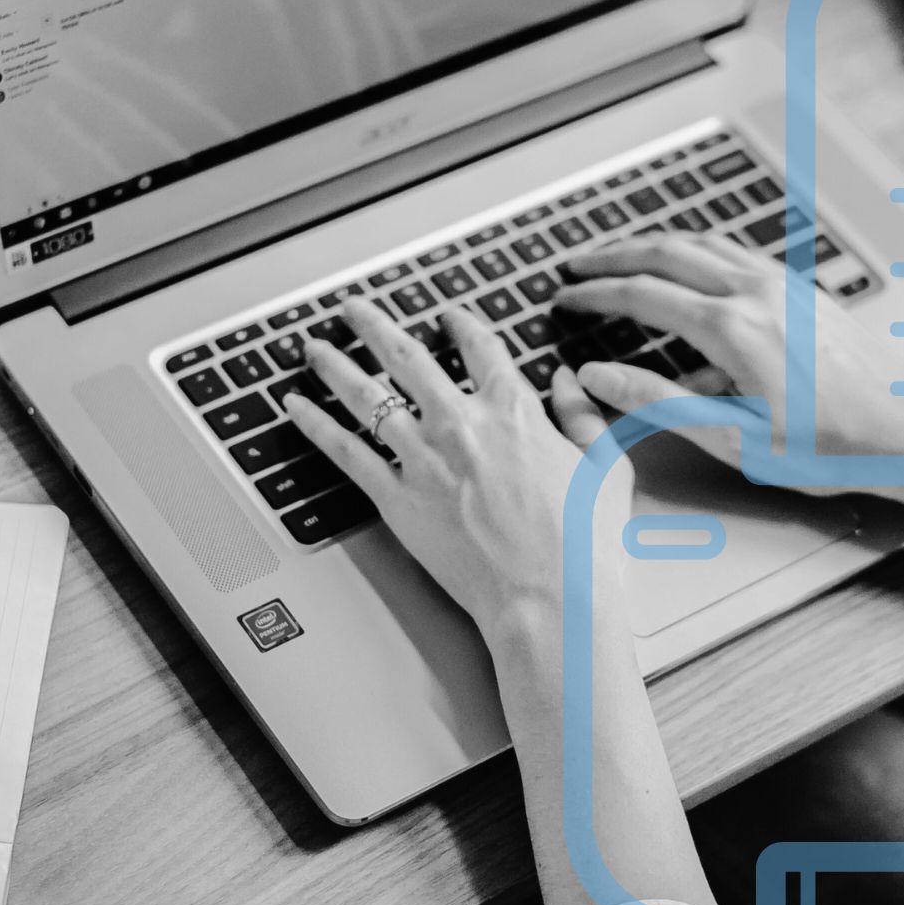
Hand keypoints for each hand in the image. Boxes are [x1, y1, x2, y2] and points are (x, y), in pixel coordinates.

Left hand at [280, 301, 630, 635]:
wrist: (548, 596)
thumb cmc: (584, 543)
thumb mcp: (606, 465)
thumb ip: (583, 415)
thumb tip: (569, 381)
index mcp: (513, 411)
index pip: (479, 348)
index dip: (460, 325)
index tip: (447, 316)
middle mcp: (460, 424)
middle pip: (407, 358)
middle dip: (375, 326)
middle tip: (354, 308)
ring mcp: (423, 459)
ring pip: (367, 396)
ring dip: (336, 364)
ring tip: (315, 347)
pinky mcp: (396, 499)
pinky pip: (346, 452)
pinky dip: (317, 424)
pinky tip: (297, 406)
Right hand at [555, 234, 903, 494]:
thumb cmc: (832, 446)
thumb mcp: (733, 439)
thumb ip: (659, 404)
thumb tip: (600, 377)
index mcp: (733, 329)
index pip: (642, 294)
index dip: (595, 294)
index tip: (565, 297)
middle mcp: (758, 293)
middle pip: (668, 251)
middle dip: (614, 254)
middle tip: (576, 263)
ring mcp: (784, 285)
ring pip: (704, 244)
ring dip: (656, 245)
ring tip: (623, 256)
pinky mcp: (804, 291)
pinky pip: (737, 255)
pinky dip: (697, 253)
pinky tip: (691, 273)